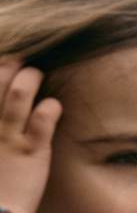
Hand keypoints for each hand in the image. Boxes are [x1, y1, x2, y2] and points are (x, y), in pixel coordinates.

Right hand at [0, 60, 60, 212]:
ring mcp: (9, 137)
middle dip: (8, 65)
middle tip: (20, 61)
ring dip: (29, 78)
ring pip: (18, 94)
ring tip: (37, 73)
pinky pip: (43, 120)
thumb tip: (5, 113)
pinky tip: (54, 106)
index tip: (2, 63)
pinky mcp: (33, 151)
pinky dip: (50, 107)